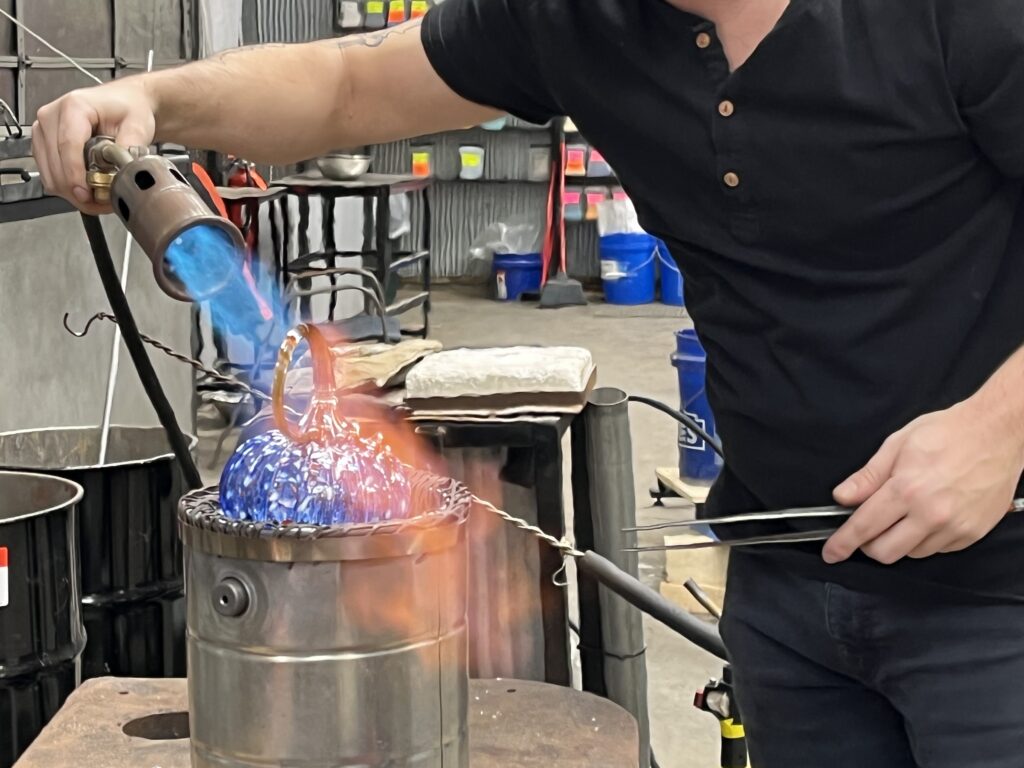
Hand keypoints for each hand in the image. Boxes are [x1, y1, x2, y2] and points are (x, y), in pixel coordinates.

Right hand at [32, 78, 156, 213]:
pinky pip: (48, 172)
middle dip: (76, 190)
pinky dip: (66, 186)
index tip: (85, 194)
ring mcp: (44, 129)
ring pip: (48, 172)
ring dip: (71, 192)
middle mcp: (52, 115)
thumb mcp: (138, 125)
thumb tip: (123, 170)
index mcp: (74, 107)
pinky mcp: (43, 142)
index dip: (74, 174)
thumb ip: (130, 147)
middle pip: (55, 163)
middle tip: (102, 203)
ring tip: (98, 198)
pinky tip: (86, 190)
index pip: (67, 146)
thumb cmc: (129, 108)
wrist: (125, 102)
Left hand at [822, 399, 1023, 564]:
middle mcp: (931, 514)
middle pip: (885, 552)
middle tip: (868, 528)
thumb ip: (868, 476)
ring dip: (899, 541)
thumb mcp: (897, 445)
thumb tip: (842, 497)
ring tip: (905, 513)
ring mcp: (955, 527)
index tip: (832, 553)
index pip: (864, 526)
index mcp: (907, 489)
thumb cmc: (948, 433)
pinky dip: (924, 540)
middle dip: (869, 545)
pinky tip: (927, 517)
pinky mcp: (972, 534)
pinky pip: (937, 550)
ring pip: (911, 554)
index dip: (843, 543)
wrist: (997, 434)